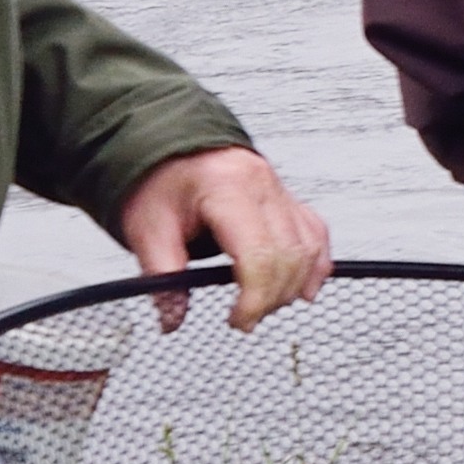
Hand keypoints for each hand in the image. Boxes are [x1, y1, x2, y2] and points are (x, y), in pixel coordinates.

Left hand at [116, 145, 332, 328]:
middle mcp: (262, 186)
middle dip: (272, 298)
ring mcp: (279, 191)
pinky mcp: (285, 199)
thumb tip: (173, 318)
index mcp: (227, 189)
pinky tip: (303, 287)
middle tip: (245, 319)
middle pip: (290, 255)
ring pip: (308, 247)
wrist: (168, 143)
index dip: (255, 298)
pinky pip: (315, 233)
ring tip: (265, 305)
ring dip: (293, 285)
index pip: (260, 255)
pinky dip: (314, 264)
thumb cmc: (158, 179)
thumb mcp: (148, 228)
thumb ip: (163, 276)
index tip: (238, 320)